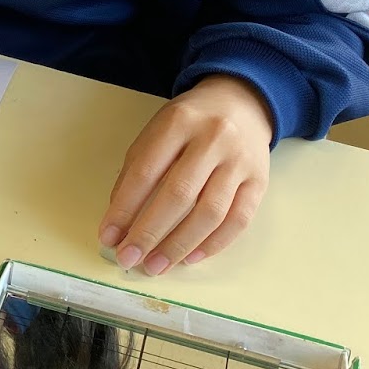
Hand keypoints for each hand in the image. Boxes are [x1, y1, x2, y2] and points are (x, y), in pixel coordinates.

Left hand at [98, 75, 272, 276]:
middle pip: (178, 195)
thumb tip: (119, 220)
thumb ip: (137, 169)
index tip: (108, 237)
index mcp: (177, 123)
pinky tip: (191, 258)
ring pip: (210, 212)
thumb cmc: (188, 124)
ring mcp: (240, 161)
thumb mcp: (156, 131)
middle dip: (149, 232)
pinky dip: (214, 244)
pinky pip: (239, 220)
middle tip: (130, 259)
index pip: (145, 172)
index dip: (124, 208)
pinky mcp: (260, 180)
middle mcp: (212, 140)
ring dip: (180, 245)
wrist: (239, 102)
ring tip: (157, 266)